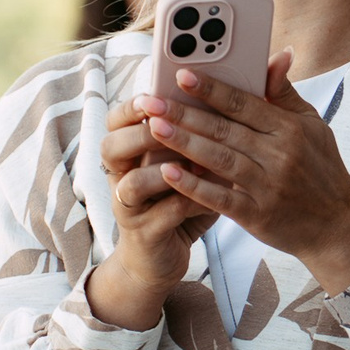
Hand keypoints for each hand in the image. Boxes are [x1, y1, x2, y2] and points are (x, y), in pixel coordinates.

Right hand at [89, 92, 214, 327]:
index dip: (131, 106)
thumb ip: (204, 129)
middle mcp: (121, 176)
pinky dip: (188, 201)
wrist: (163, 256)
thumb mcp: (189, 163)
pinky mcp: (144, 233)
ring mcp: (129, 207)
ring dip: (163, 169)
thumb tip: (236, 94)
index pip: (116, 120)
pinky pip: (163, 214)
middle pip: (113, 146)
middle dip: (141, 133)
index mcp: (129, 152)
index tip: (153, 93)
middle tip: (166, 121)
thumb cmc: (182, 199)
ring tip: (192, 159)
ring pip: (133, 183)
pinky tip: (213, 195)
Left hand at [139, 51, 349, 294]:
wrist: (339, 226)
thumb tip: (277, 55)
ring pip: (219, 159)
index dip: (211, 88)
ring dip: (183, 142)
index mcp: (290, 128)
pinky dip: (194, 186)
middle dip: (184, 113)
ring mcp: (268, 186)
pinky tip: (169, 173)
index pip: (244, 102)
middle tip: (150, 100)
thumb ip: (286, 94)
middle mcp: (279, 154)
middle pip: (224, 129)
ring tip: (153, 127)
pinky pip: (221, 199)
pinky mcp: (258, 216)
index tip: (181, 74)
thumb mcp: (313, 127)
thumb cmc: (323, 171)